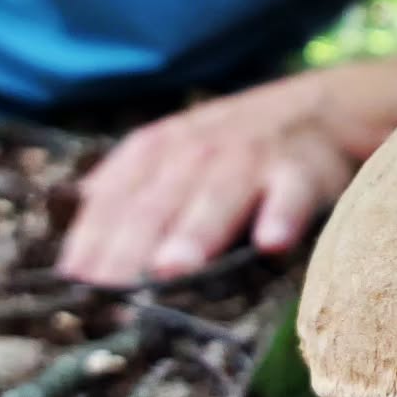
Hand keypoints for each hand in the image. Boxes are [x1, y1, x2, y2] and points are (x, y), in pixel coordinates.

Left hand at [56, 50, 396, 287]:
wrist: (326, 108)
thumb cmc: (237, 148)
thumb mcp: (175, 156)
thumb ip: (125, 194)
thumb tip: (70, 258)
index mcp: (159, 149)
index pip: (115, 196)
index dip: (93, 238)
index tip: (75, 284)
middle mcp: (199, 148)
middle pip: (158, 198)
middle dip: (131, 242)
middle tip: (111, 288)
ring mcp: (252, 155)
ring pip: (217, 192)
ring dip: (194, 229)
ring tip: (171, 269)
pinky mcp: (304, 167)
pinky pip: (291, 191)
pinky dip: (281, 213)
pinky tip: (271, 242)